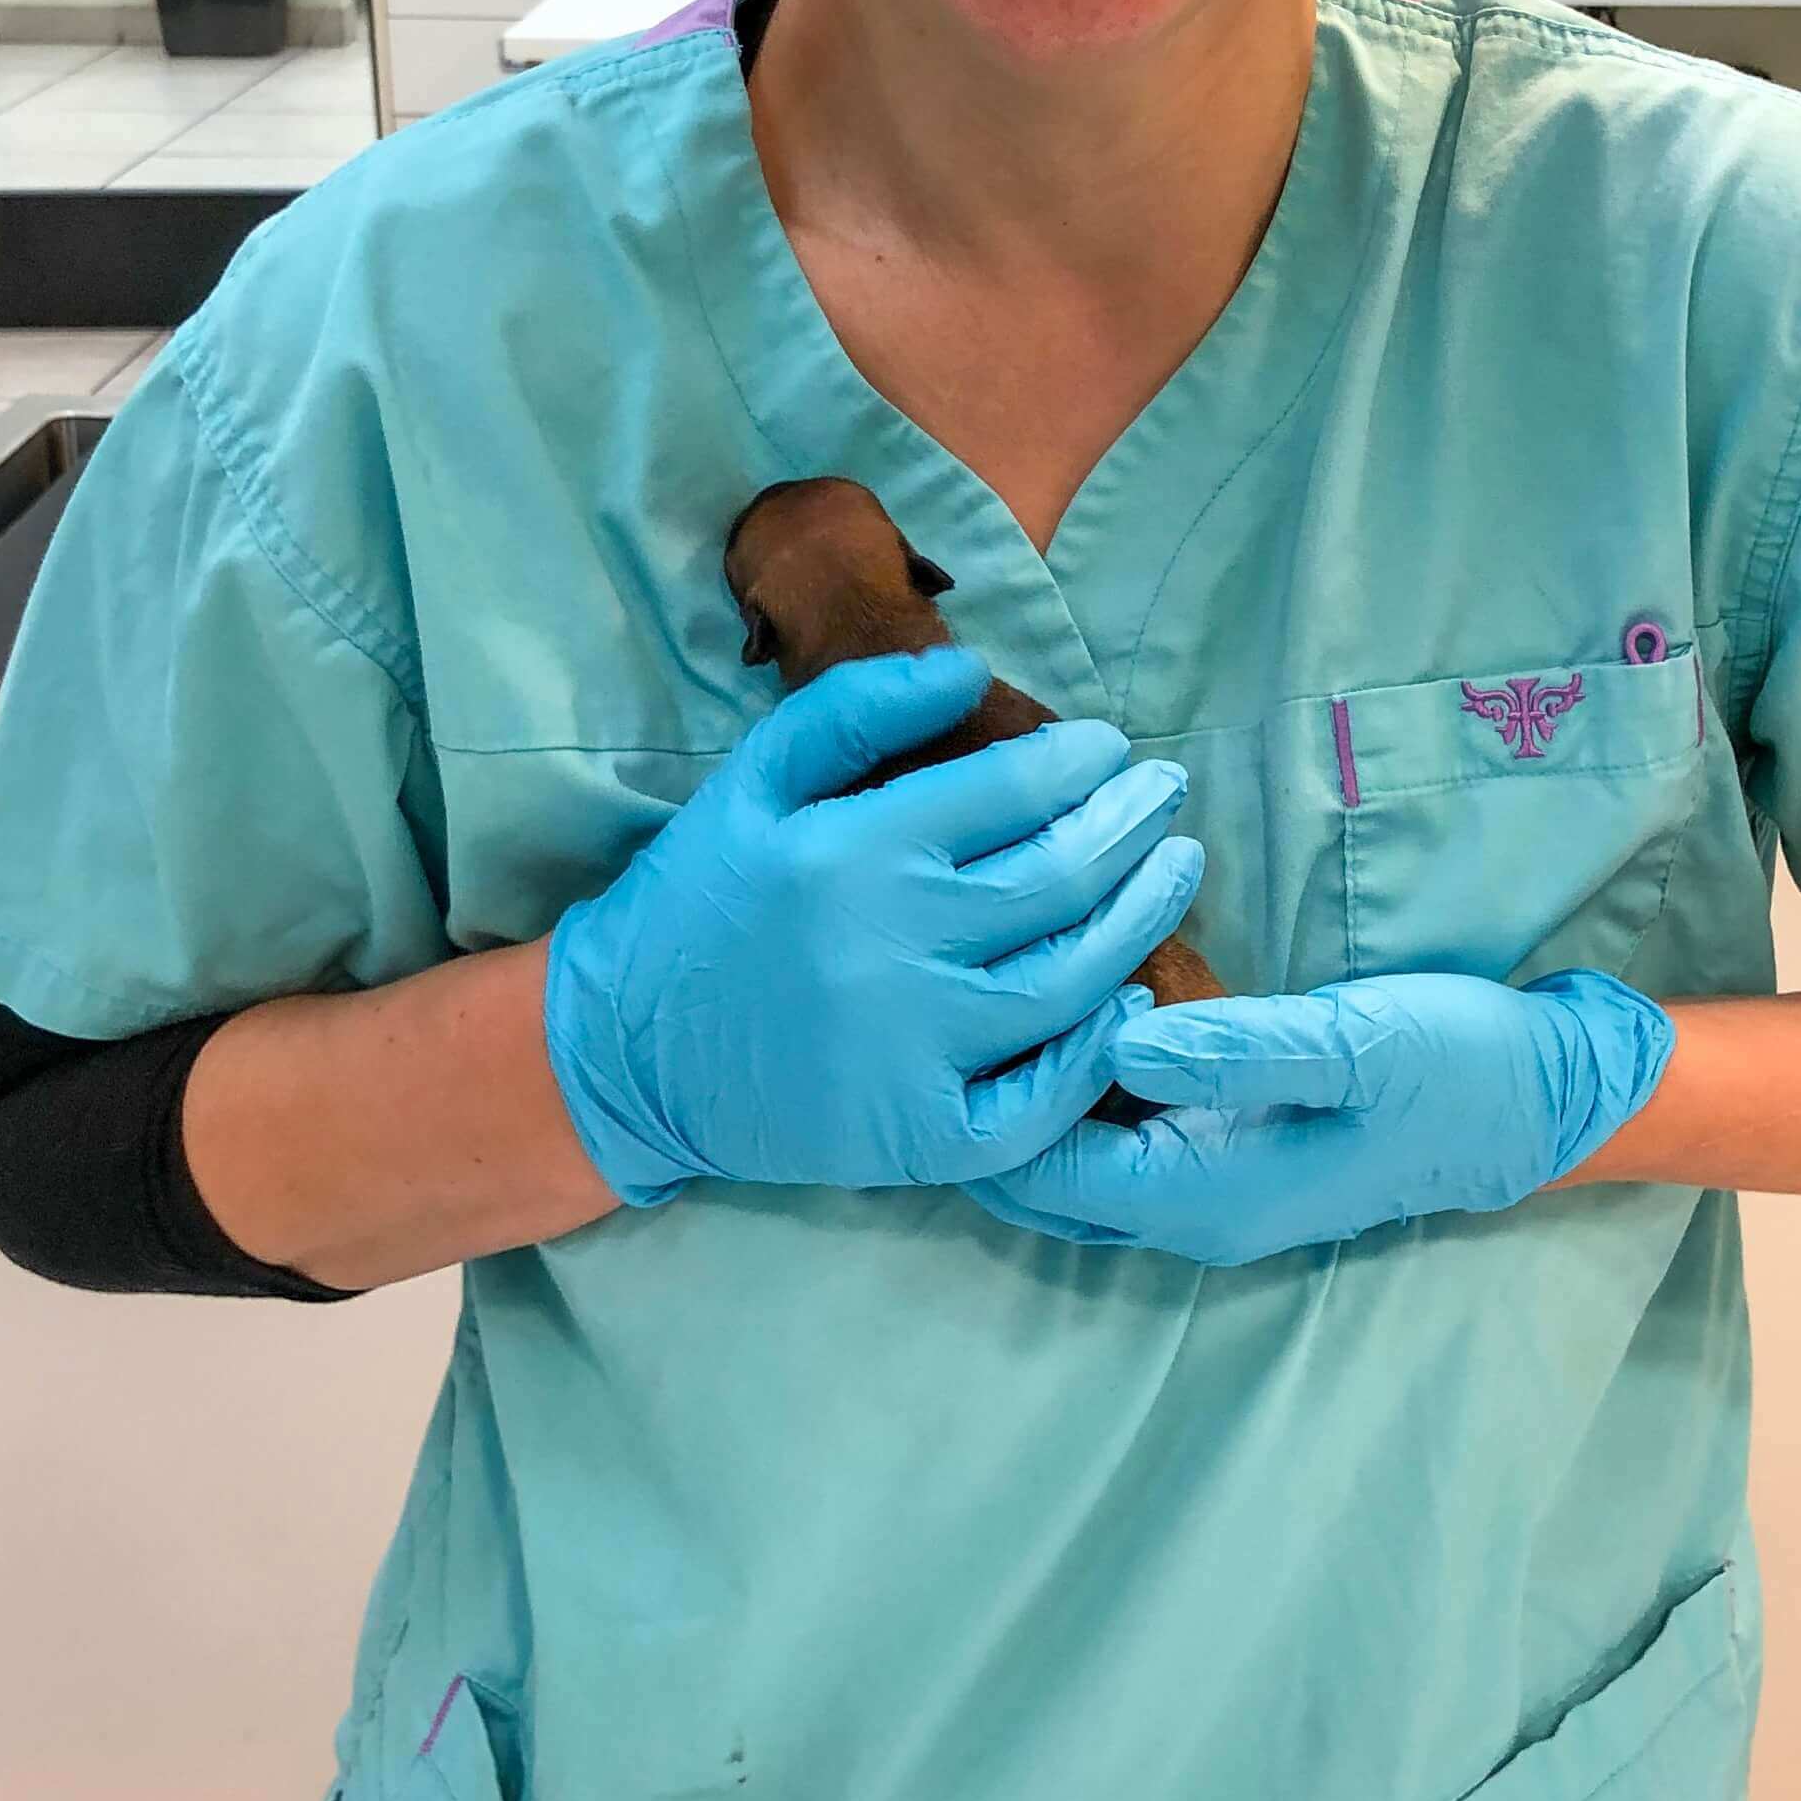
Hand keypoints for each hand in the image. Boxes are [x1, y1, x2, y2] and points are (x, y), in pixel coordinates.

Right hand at [544, 648, 1204, 1205]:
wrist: (624, 1051)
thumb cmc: (695, 902)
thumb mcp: (752, 782)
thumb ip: (855, 709)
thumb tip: (967, 665)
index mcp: (856, 850)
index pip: (1012, 789)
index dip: (1081, 761)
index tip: (1110, 746)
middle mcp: (895, 946)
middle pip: (1060, 878)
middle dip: (1134, 824)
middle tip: (1167, 795)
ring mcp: (912, 1050)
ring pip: (1070, 981)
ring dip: (1140, 919)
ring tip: (1176, 872)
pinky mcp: (916, 1136)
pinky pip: (1037, 1103)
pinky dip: (1092, 1054)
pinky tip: (1126, 1002)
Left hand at [966, 968, 1675, 1266]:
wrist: (1539, 1098)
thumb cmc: (1451, 1065)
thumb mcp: (1353, 1043)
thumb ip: (1237, 1048)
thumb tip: (1122, 1041)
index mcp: (1205, 1198)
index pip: (1041, 1172)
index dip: (995, 1092)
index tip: (983, 993)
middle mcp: (1190, 1214)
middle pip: (1038, 1178)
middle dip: (991, 1100)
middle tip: (969, 985)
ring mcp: (1207, 1191)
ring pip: (1072, 1161)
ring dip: (1034, 1092)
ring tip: (1007, 988)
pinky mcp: (1224, 1155)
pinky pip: (1114, 1137)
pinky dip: (1080, 1087)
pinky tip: (1076, 1006)